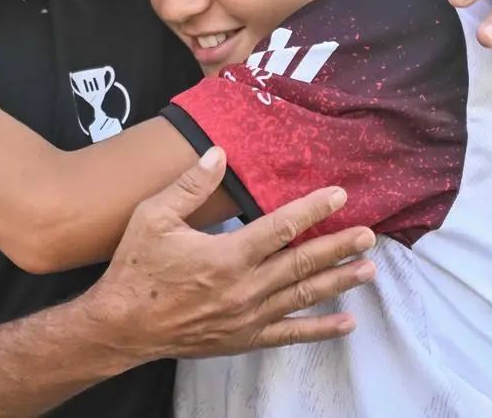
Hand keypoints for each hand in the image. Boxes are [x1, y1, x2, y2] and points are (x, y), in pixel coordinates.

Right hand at [86, 148, 375, 360]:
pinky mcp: (244, 338)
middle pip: (302, 263)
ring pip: (303, 296)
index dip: (312, 209)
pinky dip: (320, 329)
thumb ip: (190, 186)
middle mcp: (245, 288)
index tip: (339, 195)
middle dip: (338, 247)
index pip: (280, 226)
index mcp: (227, 255)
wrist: (122, 326)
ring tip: (369, 269)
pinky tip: (346, 323)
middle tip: (369, 234)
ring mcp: (247, 317)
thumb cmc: (136, 269)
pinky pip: (289, 334)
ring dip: (338, 281)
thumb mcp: (154, 217)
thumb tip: (219, 153)